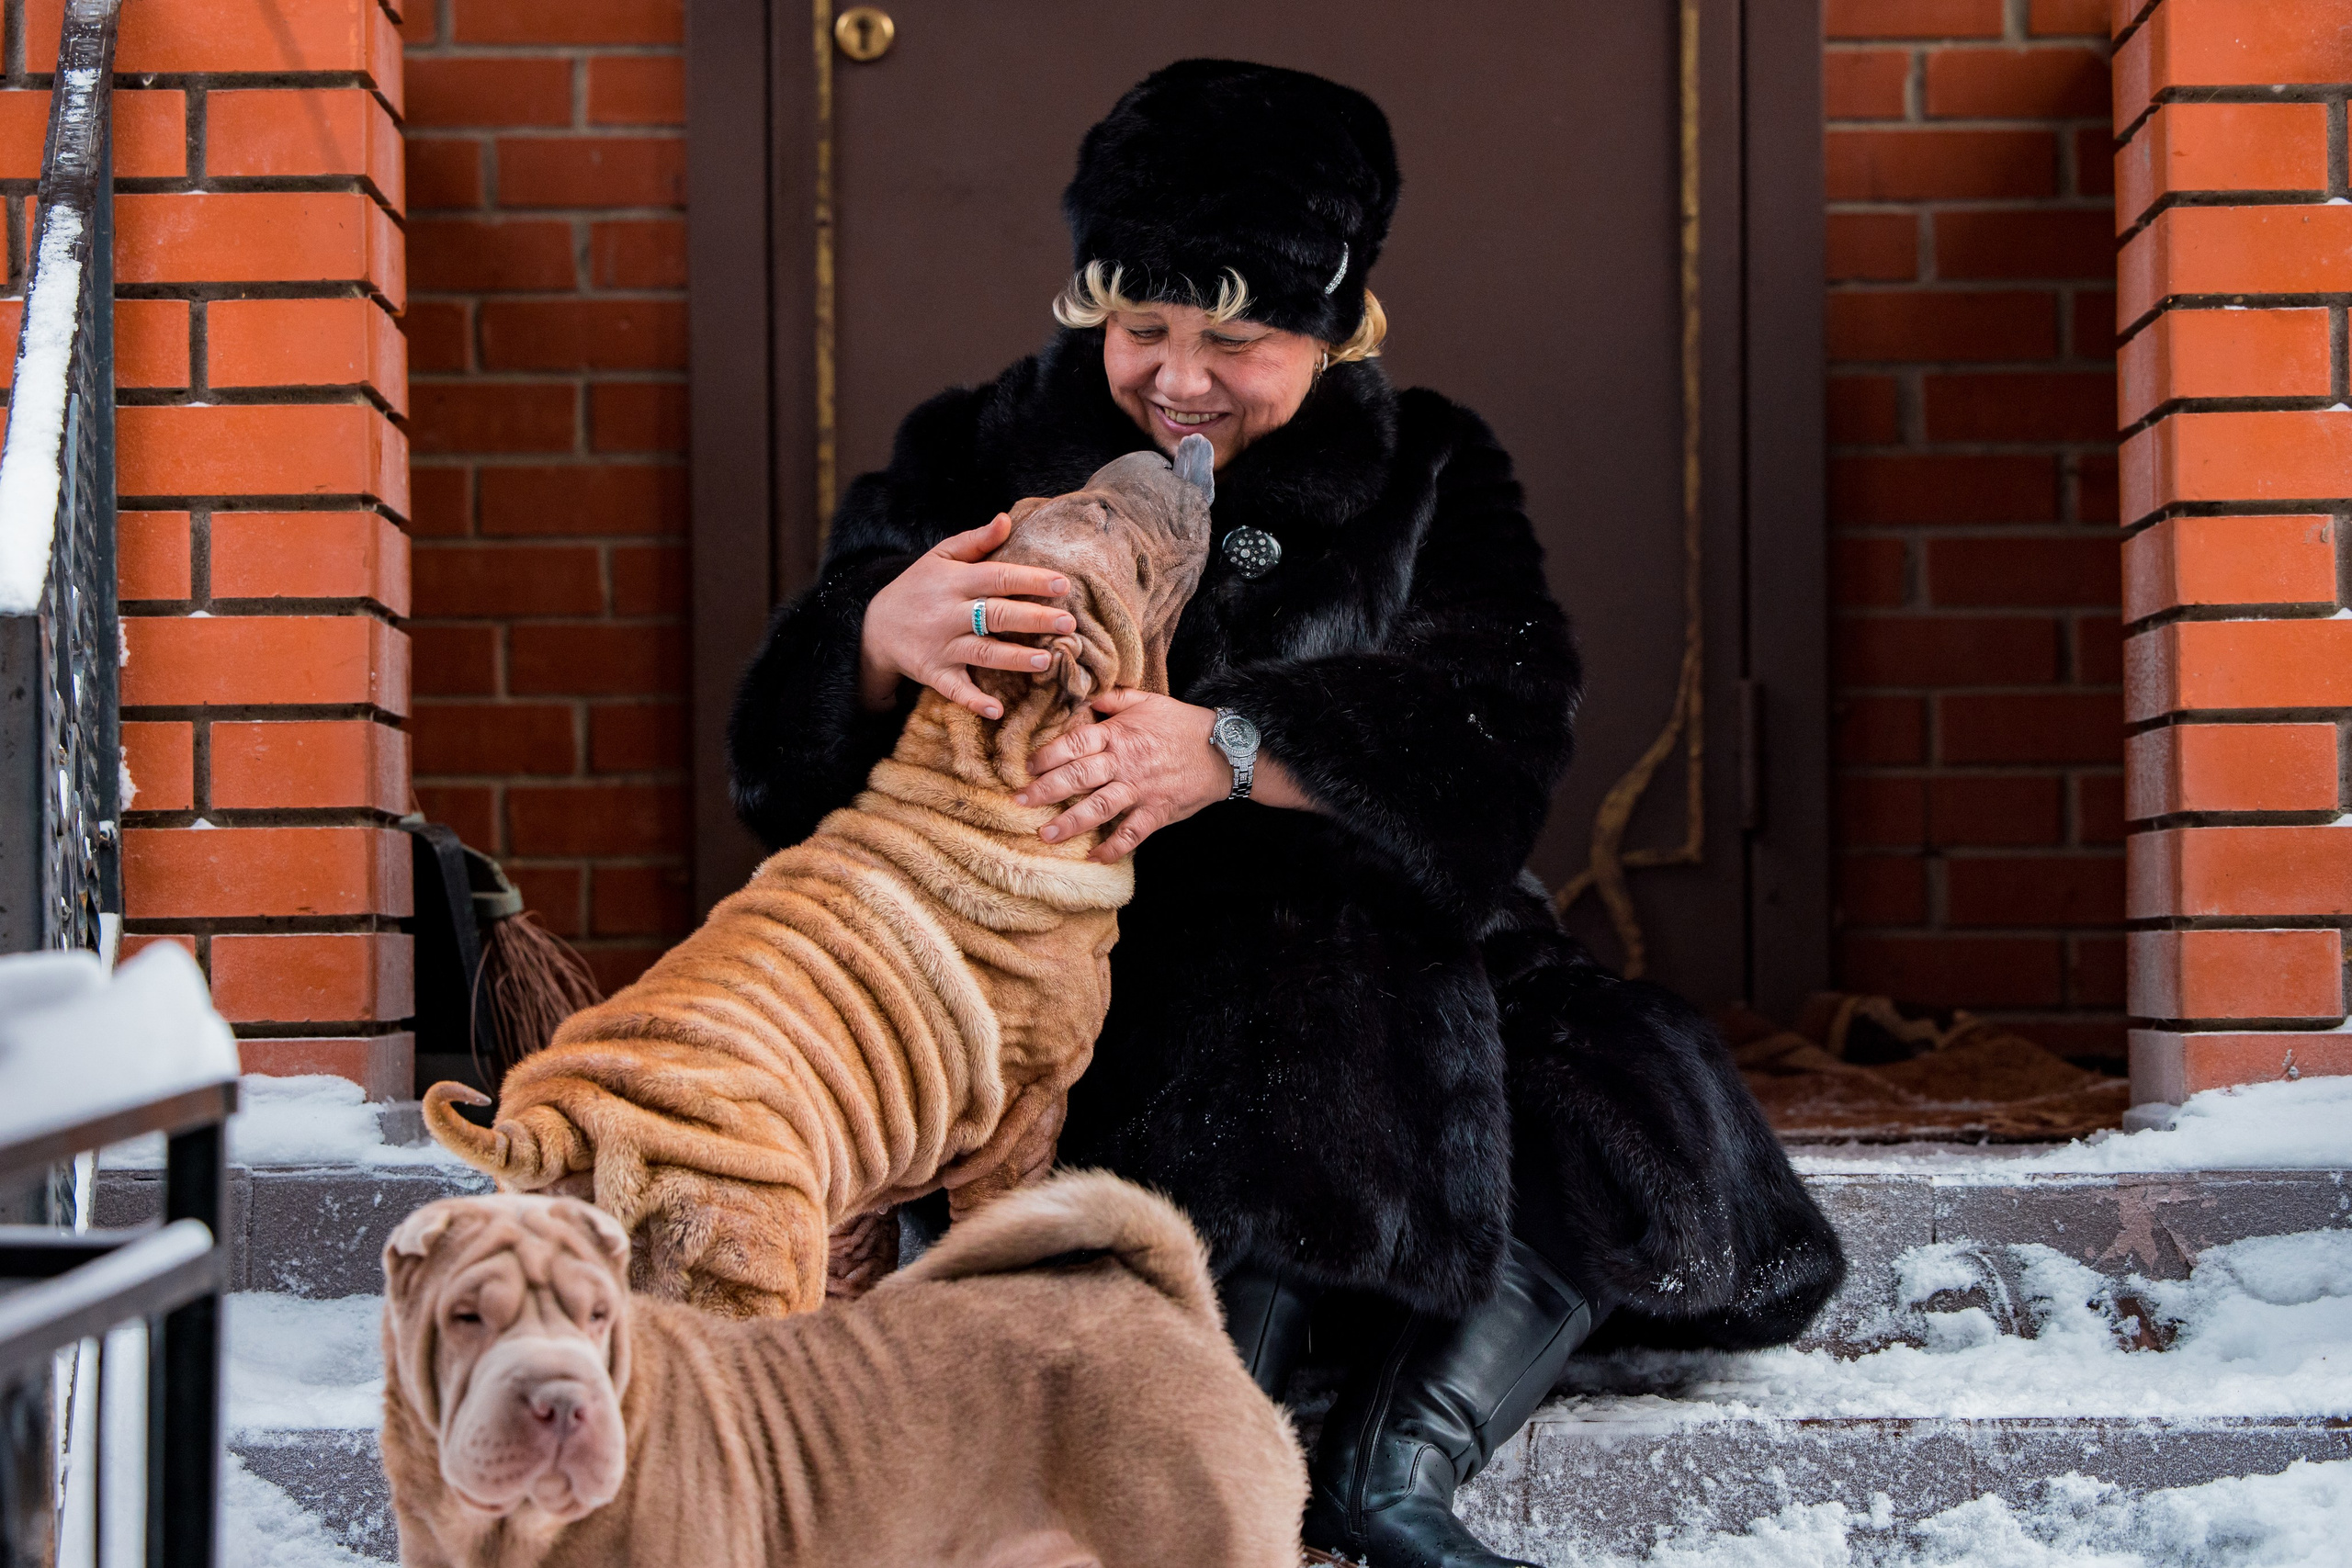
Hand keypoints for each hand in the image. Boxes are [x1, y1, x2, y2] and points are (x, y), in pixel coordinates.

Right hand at [858, 514, 1074, 718]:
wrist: (874, 626)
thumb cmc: (918, 586)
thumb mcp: (940, 557)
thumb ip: (976, 541)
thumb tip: (1007, 519)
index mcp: (954, 581)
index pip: (997, 577)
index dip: (1030, 580)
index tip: (1062, 583)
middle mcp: (948, 614)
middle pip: (996, 615)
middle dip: (1033, 618)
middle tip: (1068, 622)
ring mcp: (941, 646)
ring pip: (983, 653)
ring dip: (1014, 658)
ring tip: (1045, 659)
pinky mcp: (934, 673)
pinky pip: (956, 689)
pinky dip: (974, 701)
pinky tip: (997, 710)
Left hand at [1017, 691, 1229, 861]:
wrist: (1225, 750)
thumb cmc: (1183, 724)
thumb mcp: (1148, 701)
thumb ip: (1114, 699)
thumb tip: (1086, 697)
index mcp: (1118, 735)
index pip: (1074, 744)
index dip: (1047, 756)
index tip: (1027, 768)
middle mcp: (1124, 762)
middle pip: (1078, 776)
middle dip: (1046, 791)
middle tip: (1020, 803)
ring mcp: (1140, 789)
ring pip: (1098, 807)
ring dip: (1070, 823)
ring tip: (1045, 834)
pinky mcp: (1157, 811)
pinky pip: (1132, 833)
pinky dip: (1113, 847)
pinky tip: (1094, 857)